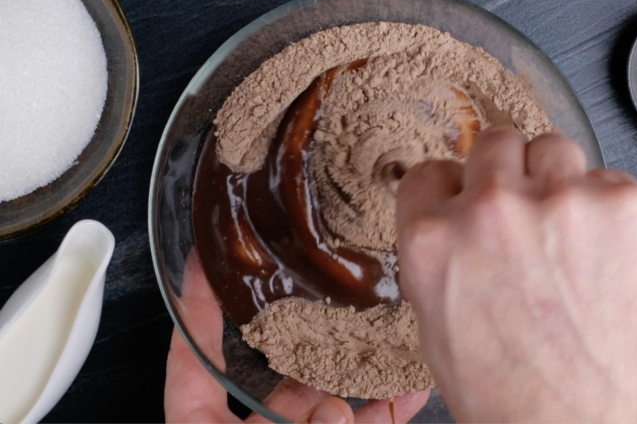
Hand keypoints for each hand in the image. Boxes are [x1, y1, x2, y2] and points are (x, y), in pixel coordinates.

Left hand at [164, 252, 429, 422]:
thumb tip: (337, 411)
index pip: (193, 356)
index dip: (198, 305)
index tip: (203, 257)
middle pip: (276, 368)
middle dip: (308, 331)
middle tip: (329, 288)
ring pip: (330, 394)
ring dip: (359, 363)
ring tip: (386, 324)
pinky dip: (390, 407)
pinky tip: (414, 384)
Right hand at [396, 127, 636, 422]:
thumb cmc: (516, 398)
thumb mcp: (439, 329)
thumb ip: (439, 259)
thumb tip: (451, 222)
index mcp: (433, 241)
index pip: (429, 172)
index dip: (450, 189)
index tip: (466, 199)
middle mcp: (491, 209)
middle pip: (493, 143)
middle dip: (504, 173)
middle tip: (522, 210)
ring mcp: (562, 201)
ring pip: (552, 148)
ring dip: (554, 179)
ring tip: (567, 228)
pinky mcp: (624, 204)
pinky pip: (606, 178)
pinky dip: (604, 206)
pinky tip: (604, 251)